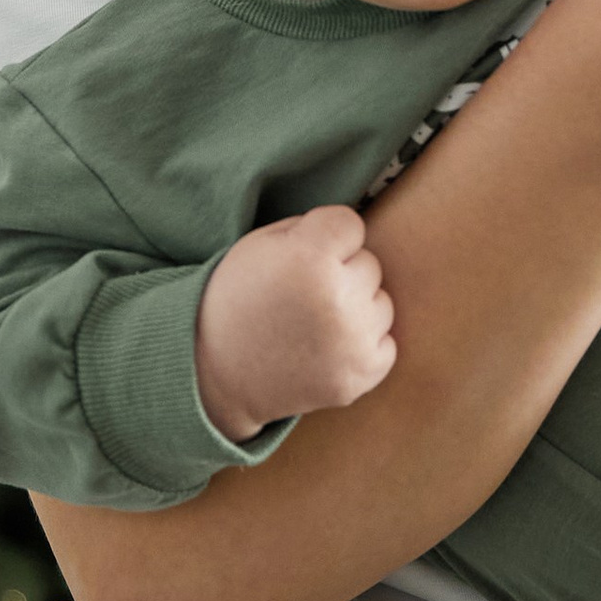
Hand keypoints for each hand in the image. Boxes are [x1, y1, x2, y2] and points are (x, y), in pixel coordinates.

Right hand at [194, 207, 394, 445]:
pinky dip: (363, 345)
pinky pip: (386, 344)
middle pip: (369, 264)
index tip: (307, 254)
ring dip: (356, 308)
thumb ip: (310, 228)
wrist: (215, 373)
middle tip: (304, 293)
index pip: (351, 224)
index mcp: (310, 257)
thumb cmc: (237, 300)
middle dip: (342, 272)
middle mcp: (338, 298)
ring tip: (314, 322)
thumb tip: (353, 231)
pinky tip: (327, 347)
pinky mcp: (360, 376)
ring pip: (381, 304)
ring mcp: (352, 341)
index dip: (327, 236)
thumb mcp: (259, 245)